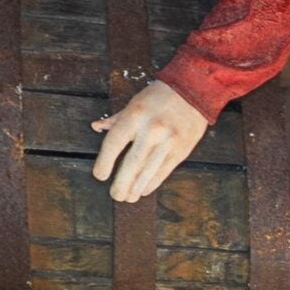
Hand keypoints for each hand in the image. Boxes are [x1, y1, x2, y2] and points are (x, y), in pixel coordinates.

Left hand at [89, 80, 206, 204]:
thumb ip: (116, 119)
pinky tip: (143, 190)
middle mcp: (152, 130)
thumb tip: (96, 127)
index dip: (105, 161)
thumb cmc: (157, 97)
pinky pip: (164, 170)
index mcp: (135, 116)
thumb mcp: (133, 103)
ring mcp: (168, 141)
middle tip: (114, 195)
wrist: (193, 92)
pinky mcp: (182, 150)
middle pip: (133, 161)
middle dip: (122, 182)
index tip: (99, 176)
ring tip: (128, 198)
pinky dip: (152, 182)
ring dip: (137, 187)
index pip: (115, 142)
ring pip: (149, 170)